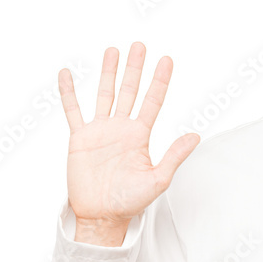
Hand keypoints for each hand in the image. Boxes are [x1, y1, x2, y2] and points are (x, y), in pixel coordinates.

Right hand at [58, 42, 199, 228]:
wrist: (102, 215)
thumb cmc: (131, 201)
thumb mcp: (158, 180)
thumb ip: (174, 156)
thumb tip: (196, 135)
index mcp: (140, 136)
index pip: (153, 101)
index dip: (160, 81)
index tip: (167, 60)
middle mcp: (121, 129)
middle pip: (129, 91)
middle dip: (135, 69)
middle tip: (140, 46)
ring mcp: (99, 131)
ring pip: (104, 94)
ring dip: (109, 73)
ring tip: (113, 50)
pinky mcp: (79, 138)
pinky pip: (73, 110)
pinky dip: (69, 92)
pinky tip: (67, 73)